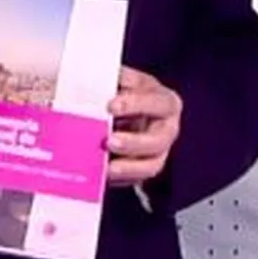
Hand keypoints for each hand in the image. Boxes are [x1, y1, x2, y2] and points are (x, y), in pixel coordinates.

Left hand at [105, 66, 181, 185]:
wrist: (114, 109)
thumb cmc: (119, 90)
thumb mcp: (118, 79)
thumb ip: (109, 79)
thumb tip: (91, 81)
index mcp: (163, 101)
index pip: (157, 103)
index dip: (136, 104)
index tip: (111, 105)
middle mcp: (166, 127)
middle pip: (159, 139)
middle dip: (134, 142)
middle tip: (109, 141)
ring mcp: (158, 151)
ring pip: (152, 165)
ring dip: (130, 167)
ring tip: (108, 167)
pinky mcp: (145, 168)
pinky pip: (137, 179)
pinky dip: (121, 178)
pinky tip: (104, 174)